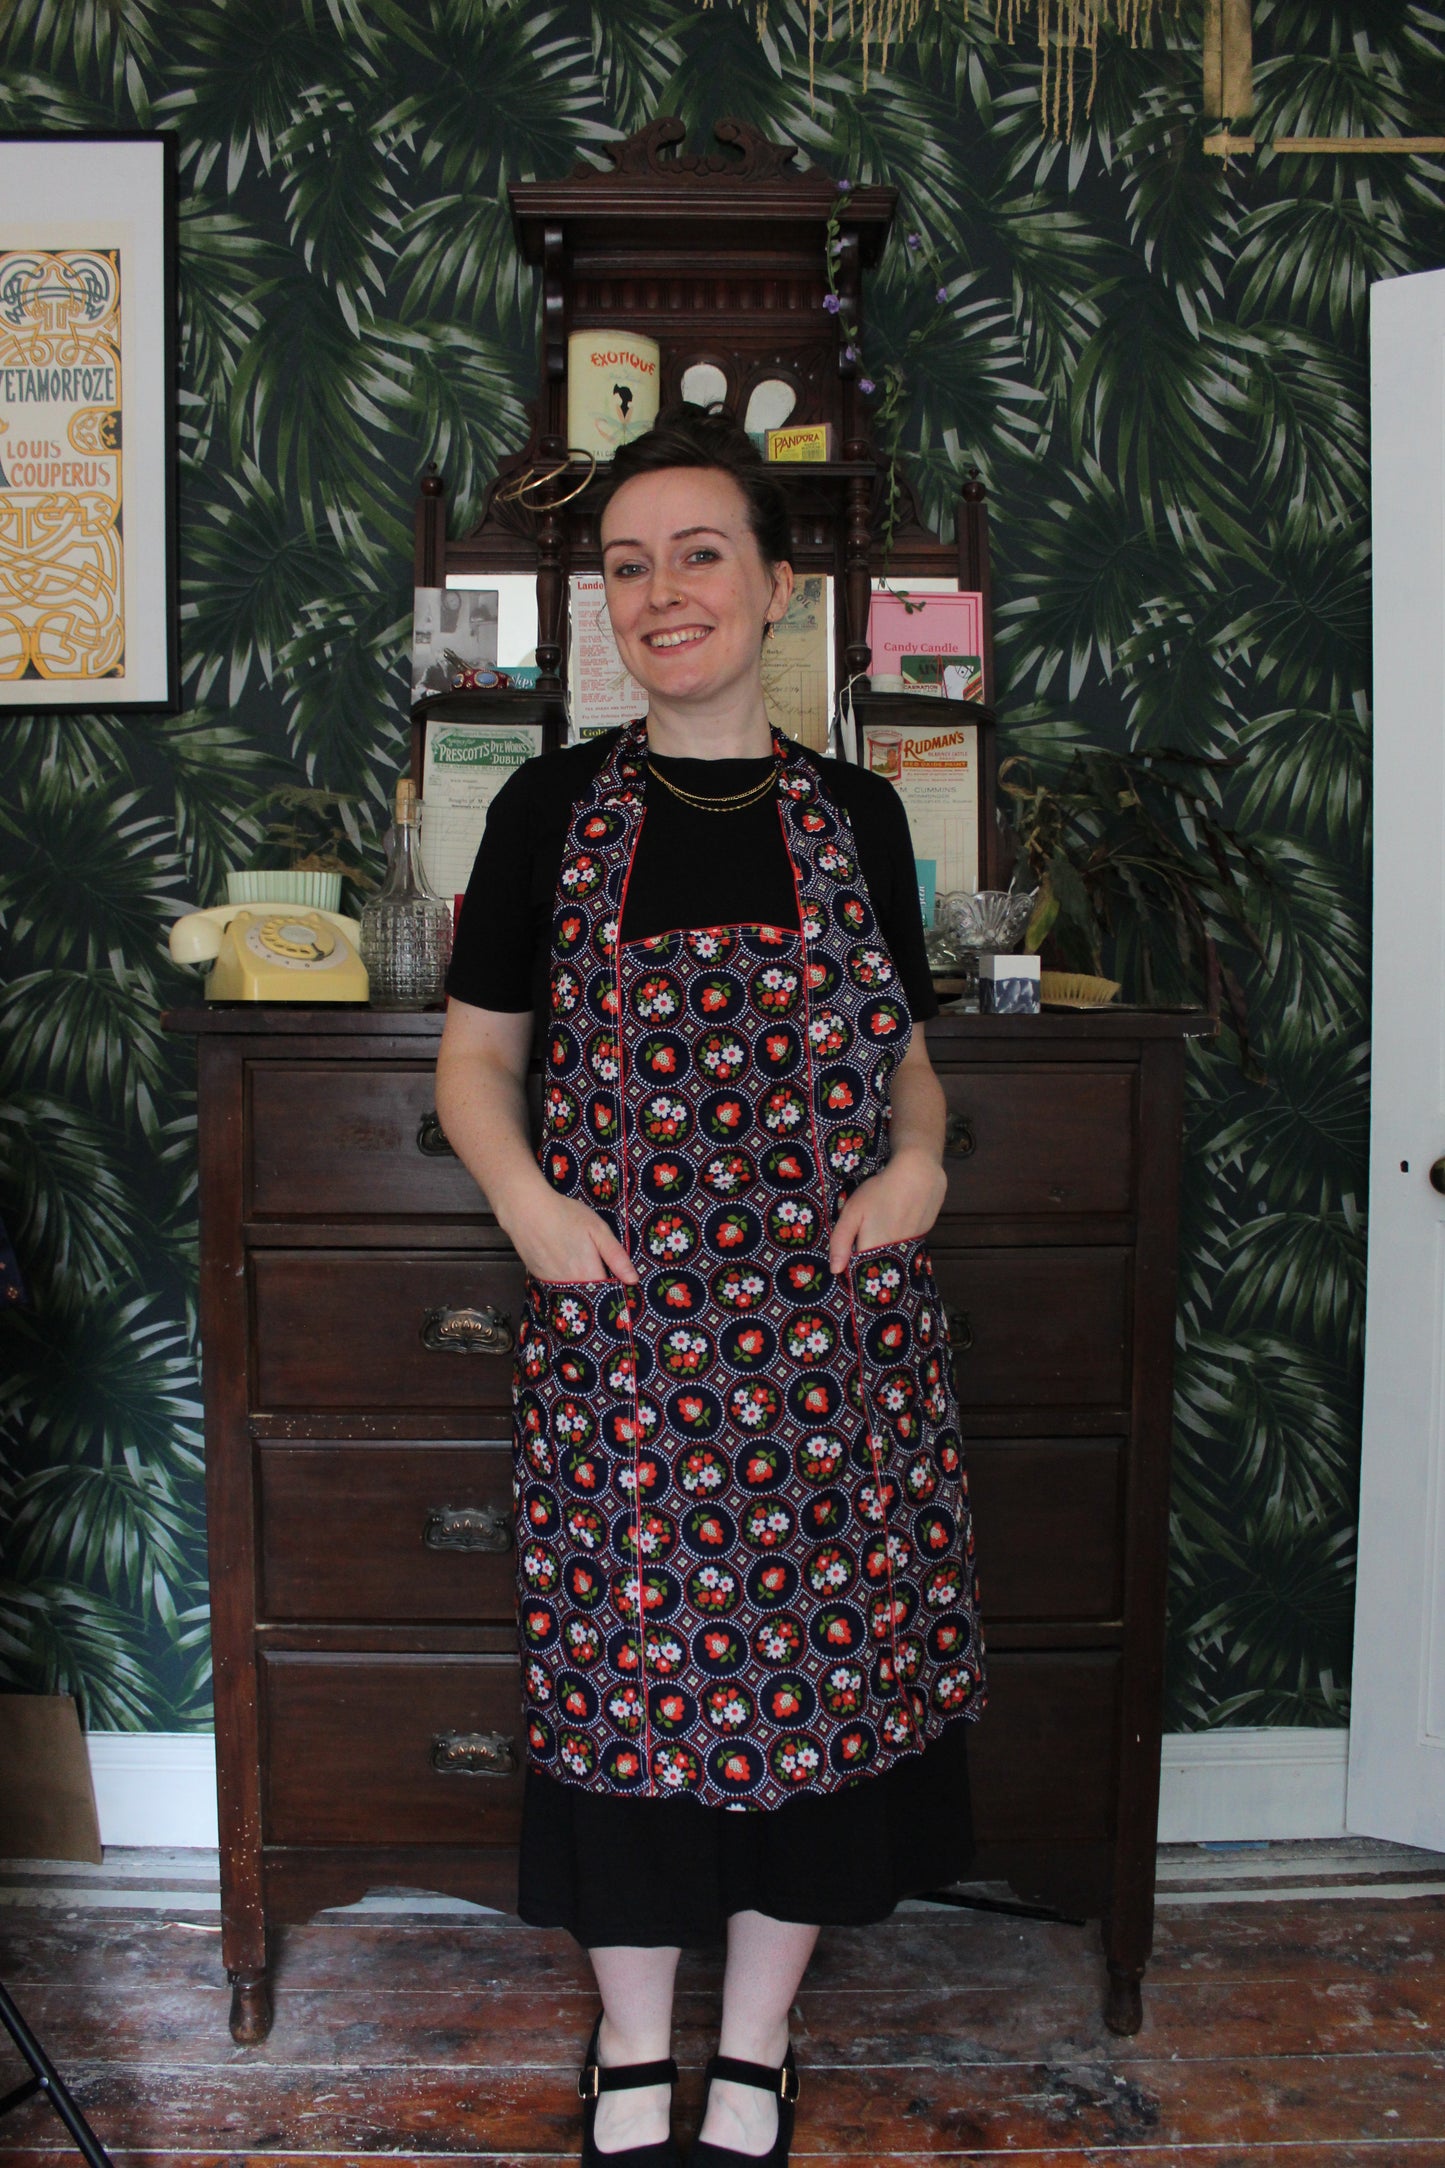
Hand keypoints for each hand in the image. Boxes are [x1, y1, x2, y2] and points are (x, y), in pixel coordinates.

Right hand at [505, 1187, 637, 1284]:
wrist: (526, 1210)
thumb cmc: (565, 1215)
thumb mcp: (598, 1230)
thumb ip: (616, 1257)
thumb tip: (633, 1280)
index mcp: (588, 1273)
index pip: (608, 1294)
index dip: (616, 1290)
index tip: (622, 1286)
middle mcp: (570, 1283)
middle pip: (590, 1297)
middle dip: (599, 1292)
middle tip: (602, 1275)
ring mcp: (552, 1282)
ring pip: (573, 1293)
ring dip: (582, 1288)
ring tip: (583, 1270)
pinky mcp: (539, 1277)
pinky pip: (558, 1287)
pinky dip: (566, 1282)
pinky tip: (566, 1266)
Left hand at [828, 1146, 947, 1276]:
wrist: (919, 1175)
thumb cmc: (881, 1191)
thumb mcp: (853, 1212)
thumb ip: (841, 1241)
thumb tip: (836, 1270)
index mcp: (873, 1250)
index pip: (859, 1271)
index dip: (850, 1267)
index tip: (845, 1259)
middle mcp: (894, 1255)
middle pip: (877, 1265)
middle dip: (867, 1259)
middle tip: (863, 1237)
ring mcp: (911, 1247)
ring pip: (891, 1256)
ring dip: (883, 1250)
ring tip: (880, 1227)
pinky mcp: (922, 1237)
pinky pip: (905, 1247)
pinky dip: (897, 1241)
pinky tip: (895, 1223)